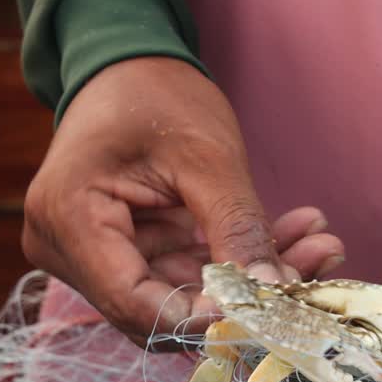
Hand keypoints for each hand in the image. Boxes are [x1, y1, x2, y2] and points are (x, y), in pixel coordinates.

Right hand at [20, 57, 344, 346]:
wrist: (128, 64)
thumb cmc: (155, 93)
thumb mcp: (207, 157)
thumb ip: (238, 228)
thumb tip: (274, 293)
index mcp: (68, 218)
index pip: (136, 303)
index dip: (204, 317)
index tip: (273, 306)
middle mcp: (64, 249)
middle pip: (159, 308)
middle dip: (241, 296)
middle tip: (314, 262)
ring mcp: (91, 256)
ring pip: (179, 297)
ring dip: (249, 278)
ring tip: (317, 242)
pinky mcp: (124, 254)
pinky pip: (183, 278)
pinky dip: (234, 262)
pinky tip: (292, 237)